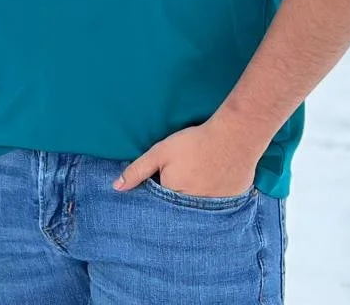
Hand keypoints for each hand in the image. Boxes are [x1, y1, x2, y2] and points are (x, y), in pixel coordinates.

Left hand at [114, 115, 263, 197]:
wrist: (233, 138)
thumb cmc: (194, 143)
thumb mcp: (160, 153)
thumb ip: (137, 171)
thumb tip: (116, 188)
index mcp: (173, 198)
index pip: (159, 204)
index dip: (159, 191)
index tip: (163, 179)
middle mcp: (193, 210)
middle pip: (177, 210)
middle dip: (175, 200)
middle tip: (183, 176)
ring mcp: (214, 210)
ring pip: (196, 210)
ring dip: (194, 200)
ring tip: (197, 179)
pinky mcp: (230, 205)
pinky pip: (216, 209)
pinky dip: (212, 199)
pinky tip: (212, 183)